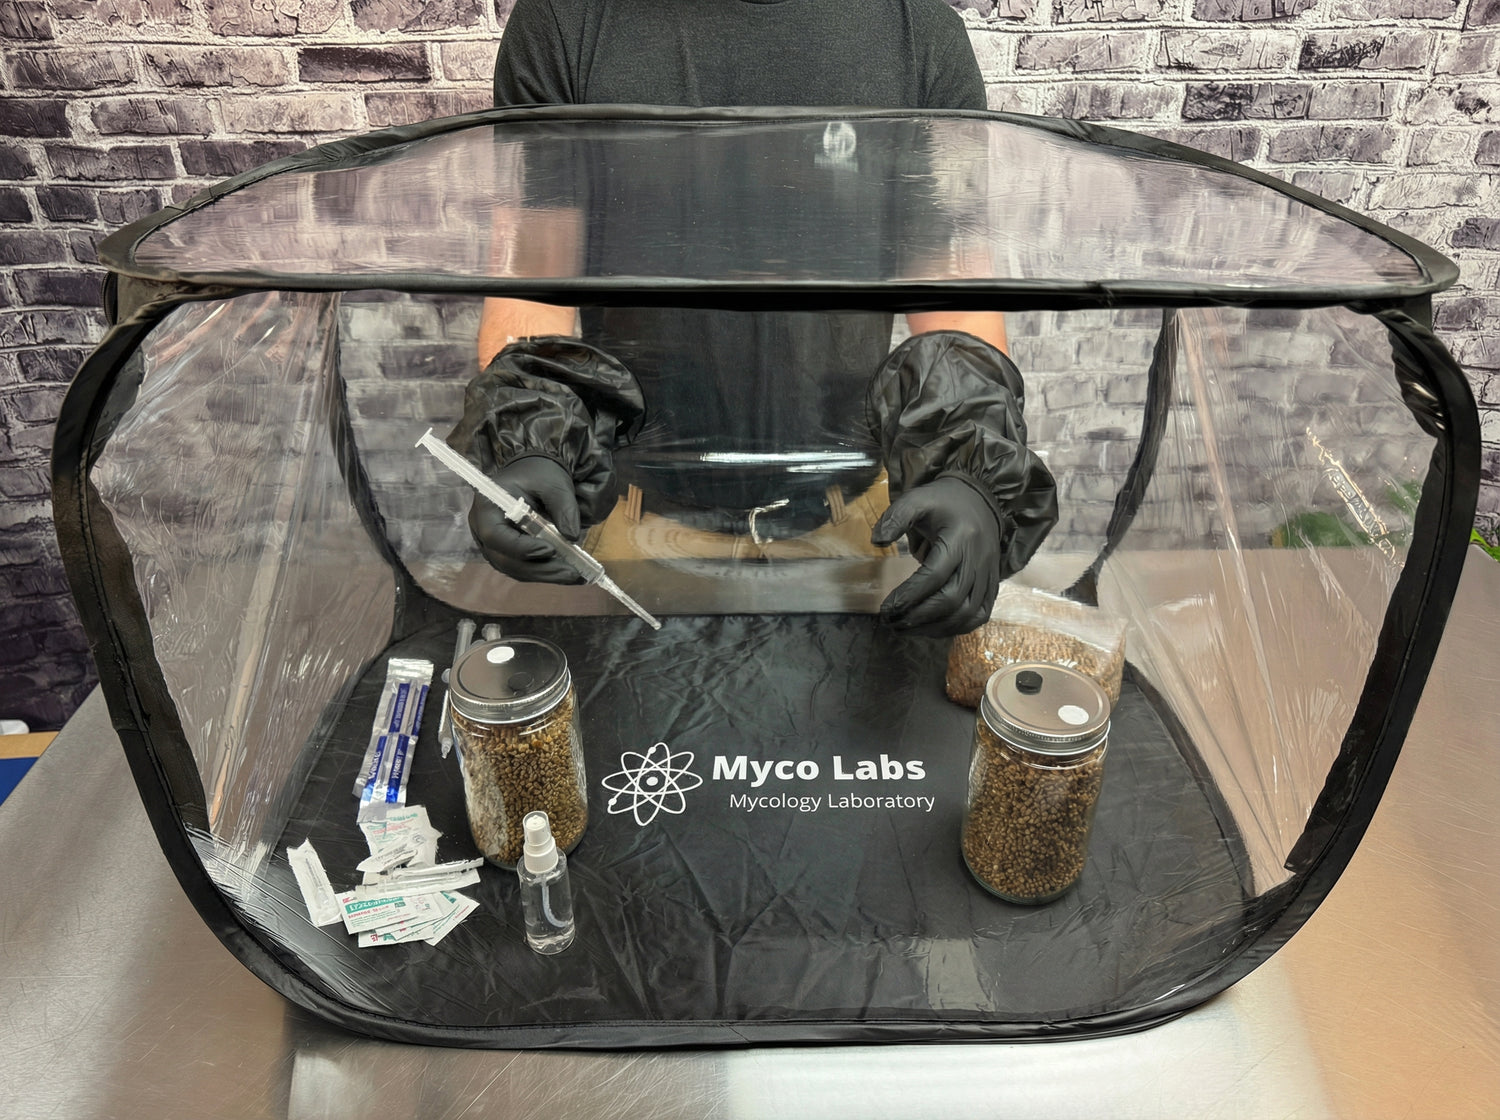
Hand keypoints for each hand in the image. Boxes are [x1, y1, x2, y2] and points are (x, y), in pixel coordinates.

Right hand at [468, 455, 584, 583]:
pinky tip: (566, 572)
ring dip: (544, 575)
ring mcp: (492, 544)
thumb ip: (564, 508)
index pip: (495, 536)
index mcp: (487, 506)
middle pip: (505, 559)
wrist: (532, 473)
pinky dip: (543, 572)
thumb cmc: (539, 474)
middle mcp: (482, 528)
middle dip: (540, 569)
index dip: (521, 548)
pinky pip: (521, 568)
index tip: (550, 550)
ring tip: (574, 575)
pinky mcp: (505, 552)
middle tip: (572, 573)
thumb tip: (572, 538)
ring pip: (514, 569)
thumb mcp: (555, 484)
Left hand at [871, 476, 1002, 637]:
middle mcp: (979, 559)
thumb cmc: (944, 502)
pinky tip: (931, 629)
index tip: (885, 608)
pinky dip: (956, 628)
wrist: (980, 501)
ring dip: (935, 628)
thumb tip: (876, 541)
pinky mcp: (992, 585)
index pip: (934, 575)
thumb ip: (895, 517)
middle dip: (918, 616)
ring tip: (906, 629)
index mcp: (960, 538)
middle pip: (951, 600)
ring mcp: (989, 574)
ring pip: (967, 614)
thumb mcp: (917, 499)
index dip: (909, 595)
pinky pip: (979, 615)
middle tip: (891, 622)